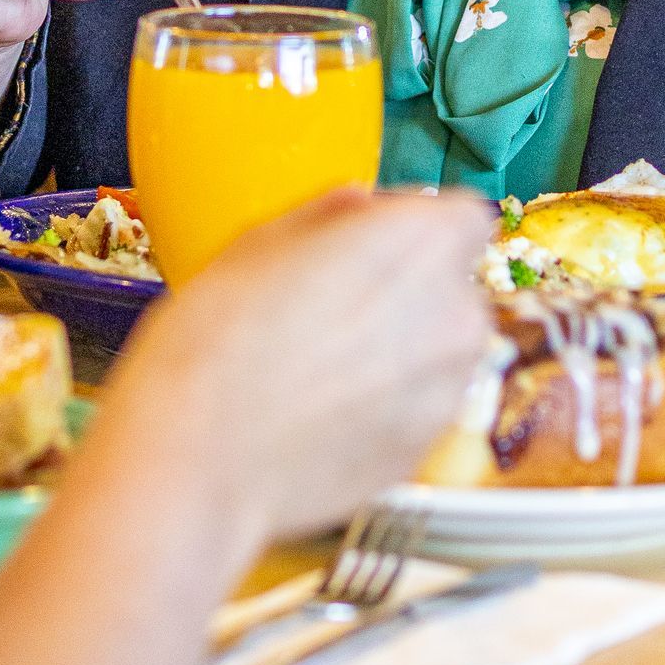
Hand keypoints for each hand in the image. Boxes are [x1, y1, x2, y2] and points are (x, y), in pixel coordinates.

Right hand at [122, 188, 496, 543]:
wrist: (198, 458)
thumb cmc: (217, 341)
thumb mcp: (260, 242)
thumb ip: (329, 216)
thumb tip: (358, 206)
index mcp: (420, 242)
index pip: (466, 216)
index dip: (419, 224)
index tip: (376, 237)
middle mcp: (454, 313)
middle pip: (454, 287)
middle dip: (411, 290)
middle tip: (336, 304)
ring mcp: (446, 391)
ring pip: (439, 352)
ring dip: (403, 350)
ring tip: (323, 365)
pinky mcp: (424, 451)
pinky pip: (418, 410)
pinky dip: (387, 405)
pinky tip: (322, 409)